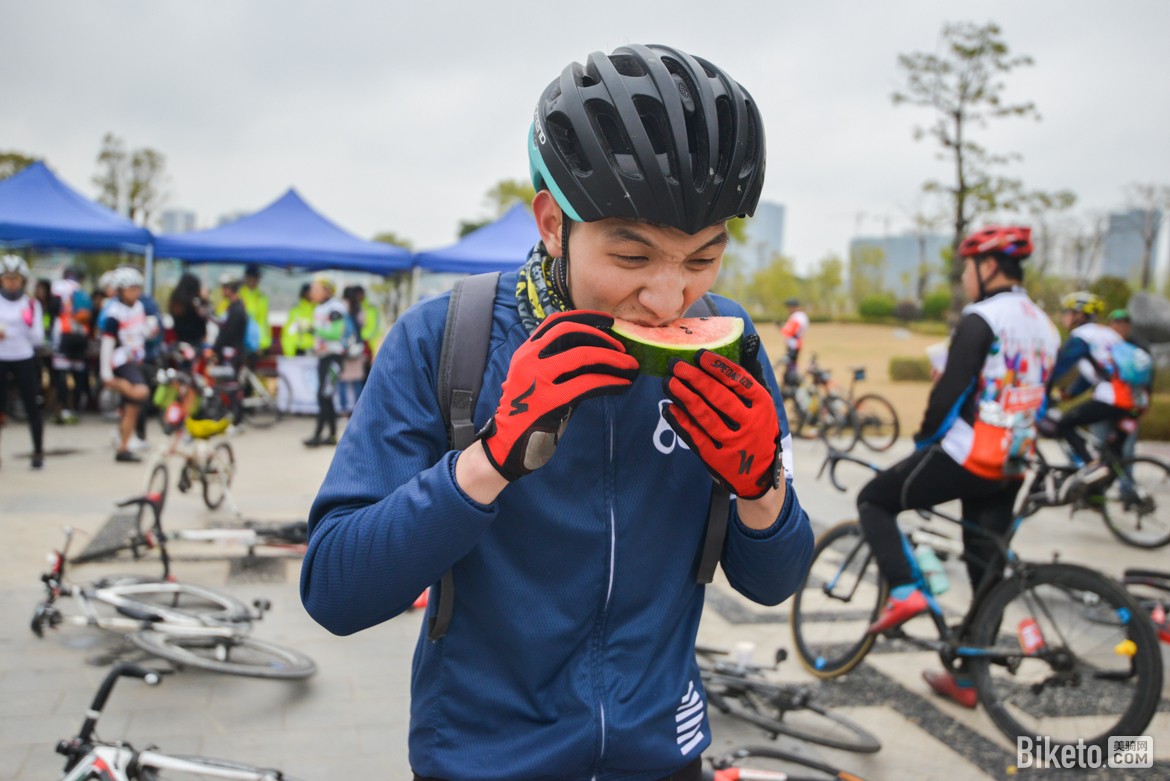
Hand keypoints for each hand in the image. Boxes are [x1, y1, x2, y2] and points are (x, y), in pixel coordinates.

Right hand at [480, 310, 638, 480]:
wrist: (506, 445)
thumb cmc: (528, 414)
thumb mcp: (538, 381)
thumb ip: (559, 364)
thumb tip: (599, 354)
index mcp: (526, 352)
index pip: (556, 322)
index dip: (585, 317)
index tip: (608, 322)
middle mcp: (528, 359)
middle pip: (570, 332)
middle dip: (601, 336)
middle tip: (622, 348)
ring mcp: (536, 379)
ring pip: (582, 355)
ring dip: (612, 358)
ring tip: (630, 366)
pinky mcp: (548, 401)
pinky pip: (587, 384)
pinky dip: (610, 381)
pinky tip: (623, 384)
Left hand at [662, 348, 781, 499]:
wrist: (760, 475)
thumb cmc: (758, 428)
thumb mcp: (763, 403)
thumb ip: (753, 373)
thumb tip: (749, 339)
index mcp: (763, 405)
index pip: (739, 381)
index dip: (718, 366)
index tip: (699, 355)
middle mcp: (751, 424)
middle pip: (719, 397)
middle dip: (695, 378)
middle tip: (676, 365)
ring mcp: (734, 443)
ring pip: (705, 416)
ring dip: (684, 397)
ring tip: (669, 382)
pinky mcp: (717, 460)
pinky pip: (696, 437)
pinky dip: (681, 421)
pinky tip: (669, 407)